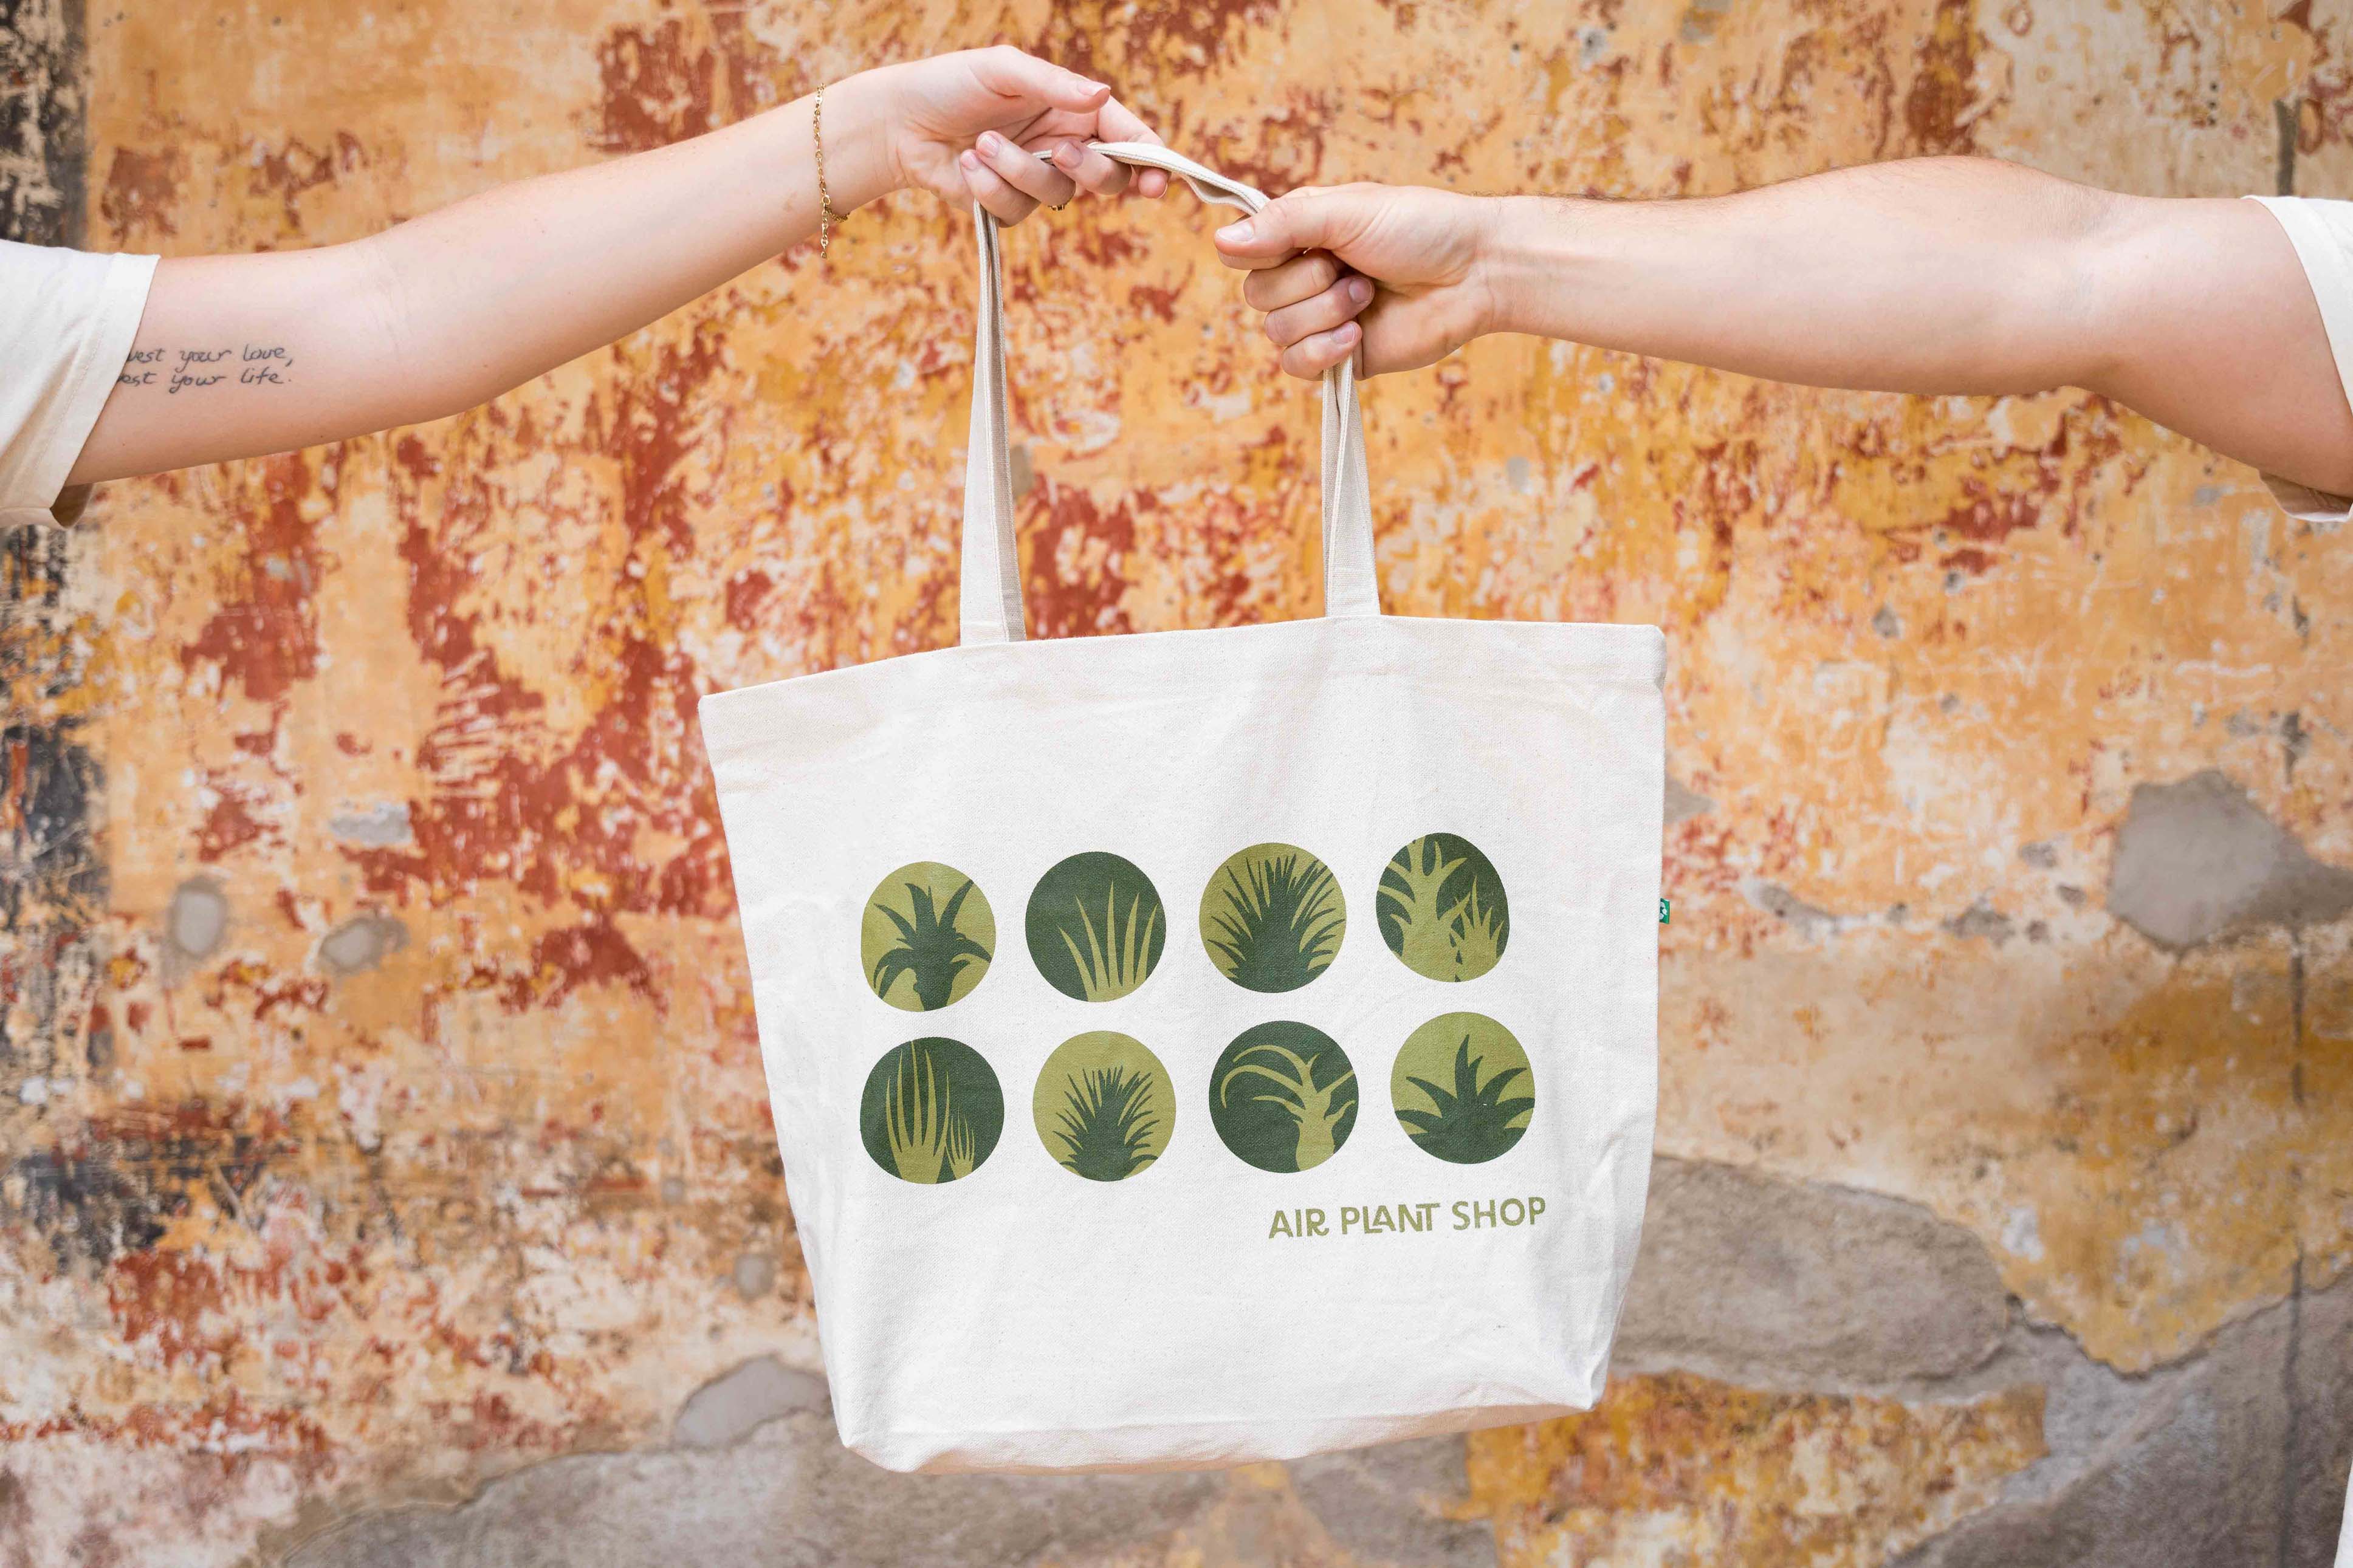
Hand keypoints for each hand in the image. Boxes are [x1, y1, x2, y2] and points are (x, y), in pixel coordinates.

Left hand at [843, 47, 1168, 225]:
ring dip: (1017, 170)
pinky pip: (1018, 212)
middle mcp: (1063, 144)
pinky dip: (989, 188)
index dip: (1150, 162)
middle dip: (1085, 170)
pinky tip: (966, 164)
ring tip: (980, 144)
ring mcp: (1036, 178)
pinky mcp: (1007, 204)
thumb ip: (1055, 85)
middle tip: (1056, 152)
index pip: (1128, 137)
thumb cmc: (951, 83)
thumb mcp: (1004, 69)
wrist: (899, 120)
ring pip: (1057, 195)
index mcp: (1074, 109)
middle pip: (1107, 178)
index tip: (1155, 184)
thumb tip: (1102, 96)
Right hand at [1214, 184, 1502, 376]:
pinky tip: (1357, 334)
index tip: (1298, 243)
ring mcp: (1321, 320)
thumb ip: (1282, 225)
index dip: (1260, 253)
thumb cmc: (1420, 227)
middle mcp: (1304, 277)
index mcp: (1301, 235)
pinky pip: (1298, 366)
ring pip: (1276, 333)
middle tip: (1351, 268)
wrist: (1475, 272)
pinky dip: (1324, 350)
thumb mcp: (1346, 210)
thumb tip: (1220, 241)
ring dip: (1323, 313)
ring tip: (1367, 295)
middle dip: (1305, 284)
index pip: (1240, 252)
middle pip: (1256, 297)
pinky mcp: (1341, 358)